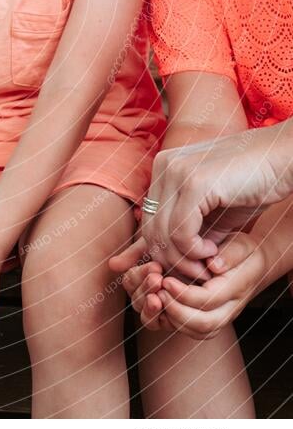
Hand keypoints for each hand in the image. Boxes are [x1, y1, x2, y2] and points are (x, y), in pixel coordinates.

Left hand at [126, 232, 266, 338]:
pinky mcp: (212, 320)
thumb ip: (230, 254)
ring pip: (197, 331)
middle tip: (157, 292)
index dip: (184, 294)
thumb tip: (213, 264)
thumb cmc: (243, 251)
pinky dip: (175, 323)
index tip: (165, 280)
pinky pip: (193, 331)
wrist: (253, 264)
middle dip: (176, 311)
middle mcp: (230, 309)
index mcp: (236, 288)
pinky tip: (161, 305)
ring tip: (155, 298)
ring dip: (173, 319)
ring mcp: (221, 317)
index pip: (209, 300)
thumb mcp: (241, 244)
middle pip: (203, 324)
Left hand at [143, 124, 291, 268]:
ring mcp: (177, 171)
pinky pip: (180, 233)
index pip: (149, 220)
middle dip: (173, 260)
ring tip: (208, 263)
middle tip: (199, 271)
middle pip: (151, 230)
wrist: (284, 156)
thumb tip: (171, 258)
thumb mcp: (214, 209)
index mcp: (164, 167)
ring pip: (162, 235)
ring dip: (185, 260)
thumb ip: (190, 227)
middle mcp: (164, 165)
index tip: (192, 264)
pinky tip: (213, 251)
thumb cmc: (254, 182)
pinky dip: (194, 252)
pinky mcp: (194, 183)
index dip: (167, 251)